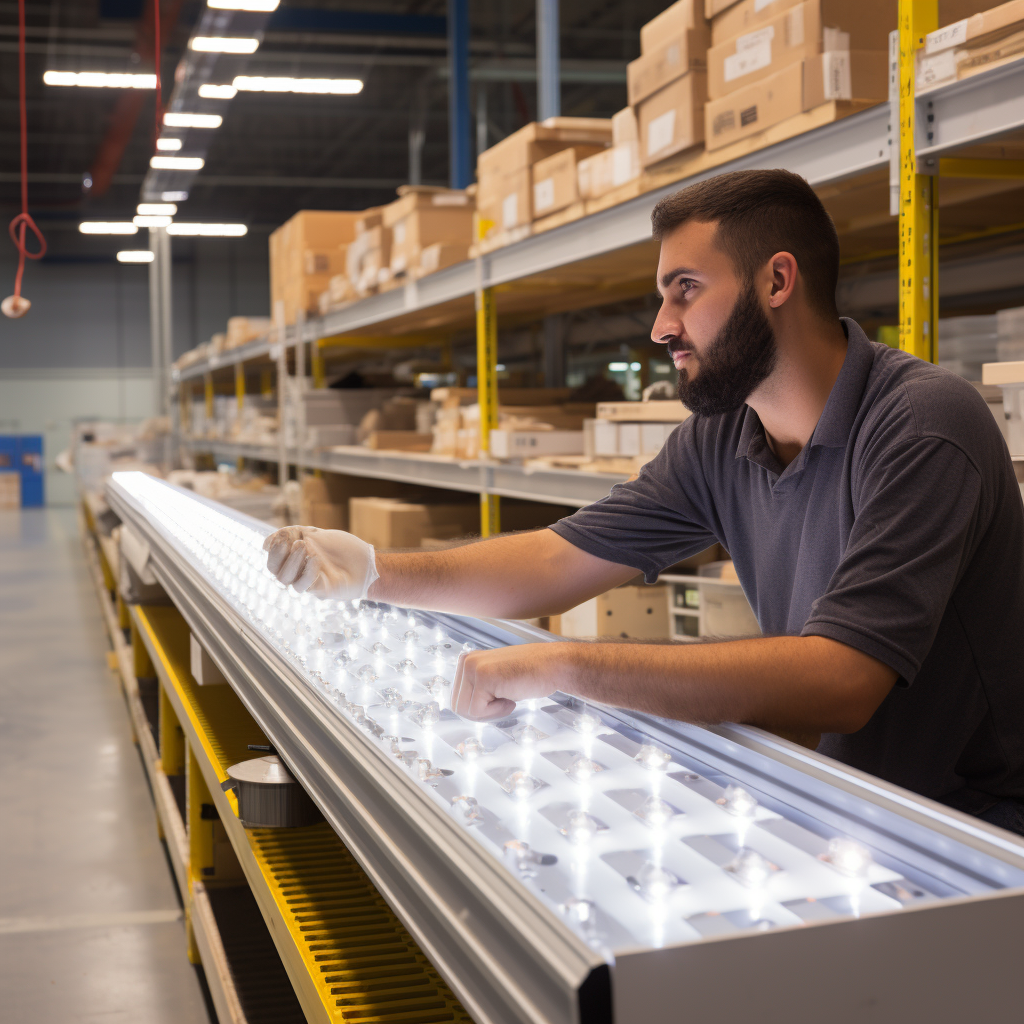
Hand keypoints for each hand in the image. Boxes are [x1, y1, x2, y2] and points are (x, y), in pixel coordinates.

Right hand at [262, 526, 377, 601]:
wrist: (365, 561)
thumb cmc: (341, 547)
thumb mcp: (315, 534)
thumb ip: (292, 534)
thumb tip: (265, 543)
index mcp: (293, 556)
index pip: (272, 556)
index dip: (273, 546)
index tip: (284, 535)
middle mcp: (296, 570)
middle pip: (273, 569)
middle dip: (277, 554)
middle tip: (294, 541)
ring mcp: (306, 581)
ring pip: (284, 579)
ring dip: (292, 561)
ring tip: (305, 546)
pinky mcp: (318, 590)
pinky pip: (303, 586)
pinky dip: (306, 571)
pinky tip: (315, 559)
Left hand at [451, 643, 569, 719]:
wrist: (553, 666)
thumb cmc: (530, 675)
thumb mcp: (495, 679)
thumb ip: (476, 688)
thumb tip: (459, 709)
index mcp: (466, 660)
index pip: (457, 700)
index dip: (480, 707)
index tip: (499, 696)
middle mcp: (465, 661)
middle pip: (458, 707)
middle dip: (482, 712)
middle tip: (505, 698)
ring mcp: (472, 667)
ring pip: (465, 711)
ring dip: (490, 712)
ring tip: (508, 695)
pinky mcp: (483, 677)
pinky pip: (478, 711)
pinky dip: (498, 711)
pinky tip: (512, 696)